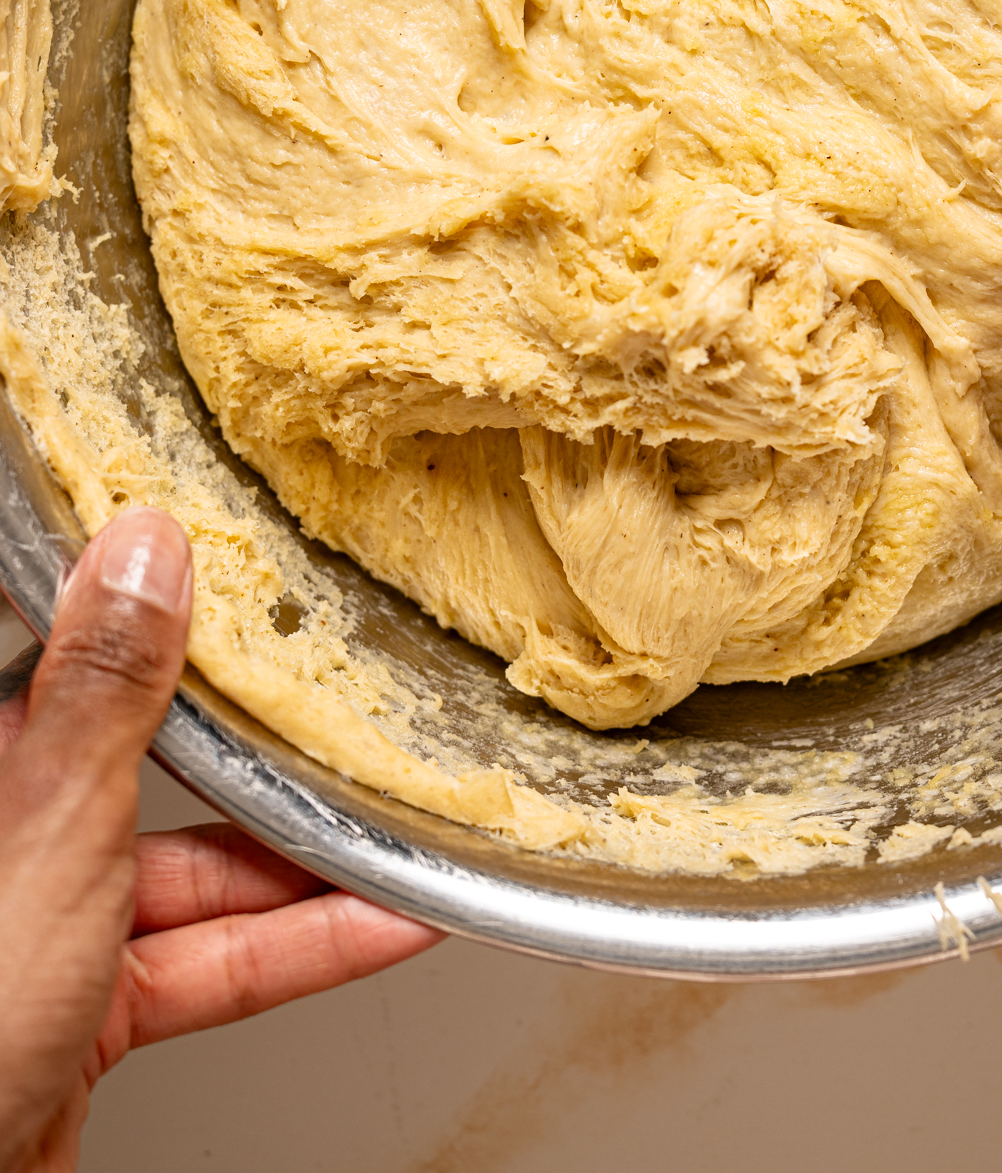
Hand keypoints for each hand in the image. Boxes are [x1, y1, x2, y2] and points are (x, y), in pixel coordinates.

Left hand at [0, 508, 441, 1172]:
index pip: (86, 664)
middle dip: (270, 762)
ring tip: (405, 840)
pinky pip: (208, 961)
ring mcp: (45, 929)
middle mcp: (12, 836)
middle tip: (358, 716)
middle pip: (157, 773)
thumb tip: (143, 545)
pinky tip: (384, 926)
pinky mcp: (83, 1012)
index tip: (258, 585)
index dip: (174, 622)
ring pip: (197, 876)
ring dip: (306, 870)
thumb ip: (106, 696)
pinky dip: (298, 949)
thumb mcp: (51, 831)